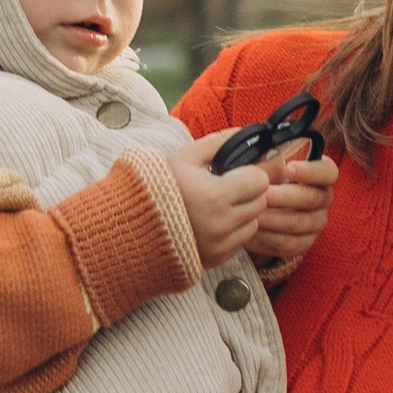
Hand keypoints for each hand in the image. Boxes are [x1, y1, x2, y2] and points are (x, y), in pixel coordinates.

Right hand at [137, 120, 269, 265]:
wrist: (131, 224)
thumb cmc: (158, 185)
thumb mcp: (186, 156)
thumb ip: (219, 142)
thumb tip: (247, 133)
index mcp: (216, 196)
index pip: (260, 181)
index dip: (251, 172)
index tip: (237, 172)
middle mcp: (221, 224)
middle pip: (260, 202)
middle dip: (248, 192)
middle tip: (226, 187)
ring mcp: (219, 245)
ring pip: (254, 223)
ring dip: (243, 213)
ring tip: (217, 205)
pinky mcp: (215, 259)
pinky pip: (240, 242)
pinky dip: (233, 231)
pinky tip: (211, 222)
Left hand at [252, 147, 335, 284]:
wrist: (255, 213)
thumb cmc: (262, 181)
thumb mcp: (263, 165)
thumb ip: (267, 156)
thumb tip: (265, 151)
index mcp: (319, 174)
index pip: (328, 171)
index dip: (310, 171)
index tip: (288, 168)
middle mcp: (323, 198)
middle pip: (312, 198)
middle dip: (286, 196)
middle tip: (264, 195)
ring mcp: (316, 222)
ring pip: (300, 223)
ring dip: (274, 219)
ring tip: (252, 213)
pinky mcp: (304, 243)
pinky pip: (290, 243)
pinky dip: (270, 237)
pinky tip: (253, 230)